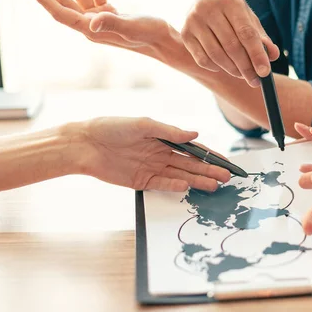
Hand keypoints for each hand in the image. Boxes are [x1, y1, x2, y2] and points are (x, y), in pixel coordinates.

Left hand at [29, 0, 169, 52]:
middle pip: (66, 1)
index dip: (45, 0)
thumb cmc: (150, 35)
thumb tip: (90, 24)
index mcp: (91, 30)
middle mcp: (92, 26)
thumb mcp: (131, 26)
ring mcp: (100, 19)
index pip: (62, 14)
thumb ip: (111, 23)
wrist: (165, 40)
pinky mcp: (110, 13)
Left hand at [67, 117, 230, 191]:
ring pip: (181, 175)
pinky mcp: (141, 181)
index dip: (210, 155)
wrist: (84, 144)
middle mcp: (161, 154)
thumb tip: (195, 135)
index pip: (193, 148)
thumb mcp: (143, 125)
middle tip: (227, 178)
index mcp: (163, 138)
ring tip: (215, 186)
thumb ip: (170, 132)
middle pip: (191, 164)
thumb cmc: (112, 127)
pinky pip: (162, 184)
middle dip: (209, 170)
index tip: (226, 162)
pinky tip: (187, 186)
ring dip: (197, 180)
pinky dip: (175, 185)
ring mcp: (152, 168)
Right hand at [181, 0, 280, 86]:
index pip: (246, 33)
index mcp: (230, 0)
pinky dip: (216, 67)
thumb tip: (273, 56)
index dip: (257, 55)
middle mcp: (209, 7)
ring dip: (232, 70)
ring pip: (216, 55)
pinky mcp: (185, 33)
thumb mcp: (248, 19)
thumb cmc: (232, 14)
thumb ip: (261, 37)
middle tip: (255, 81)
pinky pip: (202, 59)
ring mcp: (194, 20)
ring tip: (242, 75)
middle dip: (246, 67)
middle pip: (231, 46)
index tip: (265, 73)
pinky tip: (224, 67)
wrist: (204, 2)